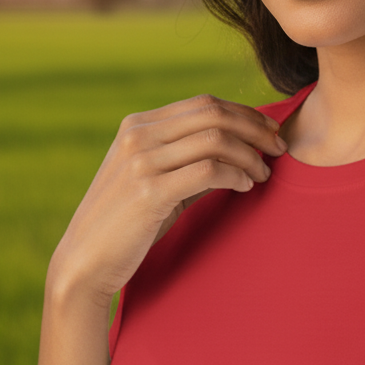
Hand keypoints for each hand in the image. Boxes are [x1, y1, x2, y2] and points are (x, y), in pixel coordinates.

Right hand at [48, 95, 286, 304]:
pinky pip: (209, 170)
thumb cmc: (128, 222)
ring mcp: (141, 161)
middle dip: (255, 128)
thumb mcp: (155, 177)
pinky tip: (247, 186)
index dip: (245, 113)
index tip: (271, 130)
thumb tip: (242, 146)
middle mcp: (137, 135)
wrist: (85, 262)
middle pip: (214, 114)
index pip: (204, 103)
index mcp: (137, 125)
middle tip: (279, 147)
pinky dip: (236, 174)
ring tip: (264, 173)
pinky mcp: (149, 191)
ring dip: (250, 155)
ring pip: (215, 140)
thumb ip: (189, 157)